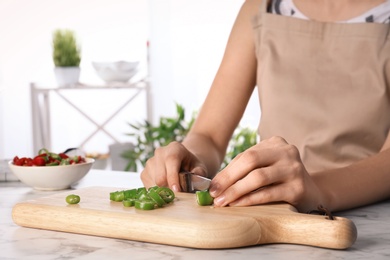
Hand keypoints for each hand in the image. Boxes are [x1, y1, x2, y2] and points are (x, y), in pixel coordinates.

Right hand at [141, 141, 206, 191]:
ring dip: (164, 191)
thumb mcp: (200, 168)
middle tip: (179, 194)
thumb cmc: (192, 166)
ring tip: (174, 189)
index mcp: (175, 148)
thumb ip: (199, 174)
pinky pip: (148, 187)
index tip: (177, 190)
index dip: (173, 177)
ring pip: (154, 184)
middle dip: (169, 188)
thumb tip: (194, 181)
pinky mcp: (144, 172)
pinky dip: (158, 192)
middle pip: (160, 176)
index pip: (171, 161)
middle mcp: (160, 153)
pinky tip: (166, 189)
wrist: (183, 162)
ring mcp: (150, 162)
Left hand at [209, 136, 323, 211]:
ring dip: (236, 191)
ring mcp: (295, 169)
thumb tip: (216, 183)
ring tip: (223, 202)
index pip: (246, 155)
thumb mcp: (265, 167)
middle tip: (214, 193)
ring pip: (258, 177)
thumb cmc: (280, 180)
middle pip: (251, 161)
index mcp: (276, 143)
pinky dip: (250, 199)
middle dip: (229, 178)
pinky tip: (238, 205)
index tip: (212, 186)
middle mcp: (287, 152)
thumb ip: (245, 169)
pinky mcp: (298, 188)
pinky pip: (268, 193)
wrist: (313, 193)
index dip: (226, 171)